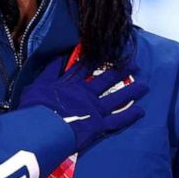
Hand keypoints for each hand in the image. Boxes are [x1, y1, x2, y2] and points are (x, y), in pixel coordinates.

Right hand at [18, 59, 147, 151]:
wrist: (40, 129)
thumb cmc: (33, 109)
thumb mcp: (36, 85)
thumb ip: (48, 71)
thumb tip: (57, 56)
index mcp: (71, 83)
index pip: (86, 66)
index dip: (98, 57)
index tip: (108, 48)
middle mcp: (86, 93)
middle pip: (107, 78)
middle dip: (121, 70)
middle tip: (134, 64)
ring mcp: (94, 109)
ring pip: (117, 98)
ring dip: (131, 91)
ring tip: (145, 85)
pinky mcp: (97, 125)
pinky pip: (117, 120)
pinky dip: (129, 116)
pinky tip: (141, 111)